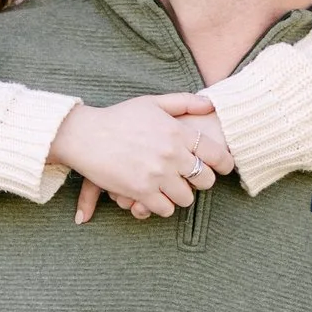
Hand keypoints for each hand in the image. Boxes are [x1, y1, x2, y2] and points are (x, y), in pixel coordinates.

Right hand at [53, 95, 233, 221]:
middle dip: (201, 181)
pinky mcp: (141, 191)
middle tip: (192, 179)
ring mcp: (157, 175)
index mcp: (178, 132)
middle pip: (205, 180)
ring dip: (180, 195)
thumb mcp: (152, 102)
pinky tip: (156, 197)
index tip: (224, 168)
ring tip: (172, 189)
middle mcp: (172, 154)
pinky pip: (165, 209)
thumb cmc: (119, 117)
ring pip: (186, 198)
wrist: (85, 135)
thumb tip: (210, 104)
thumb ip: (183, 102)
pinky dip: (162, 206)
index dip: (225, 164)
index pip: (216, 154)